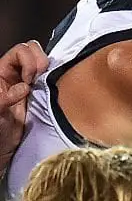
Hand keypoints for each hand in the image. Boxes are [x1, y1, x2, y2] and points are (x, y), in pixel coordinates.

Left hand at [0, 41, 47, 162]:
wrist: (5, 149)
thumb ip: (4, 98)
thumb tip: (24, 87)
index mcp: (1, 72)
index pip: (20, 51)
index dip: (28, 60)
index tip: (29, 80)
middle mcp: (16, 74)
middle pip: (33, 51)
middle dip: (40, 62)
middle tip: (39, 80)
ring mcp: (30, 83)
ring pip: (44, 62)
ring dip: (49, 69)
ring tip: (45, 84)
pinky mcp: (42, 93)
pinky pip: (52, 77)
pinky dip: (57, 78)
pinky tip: (53, 89)